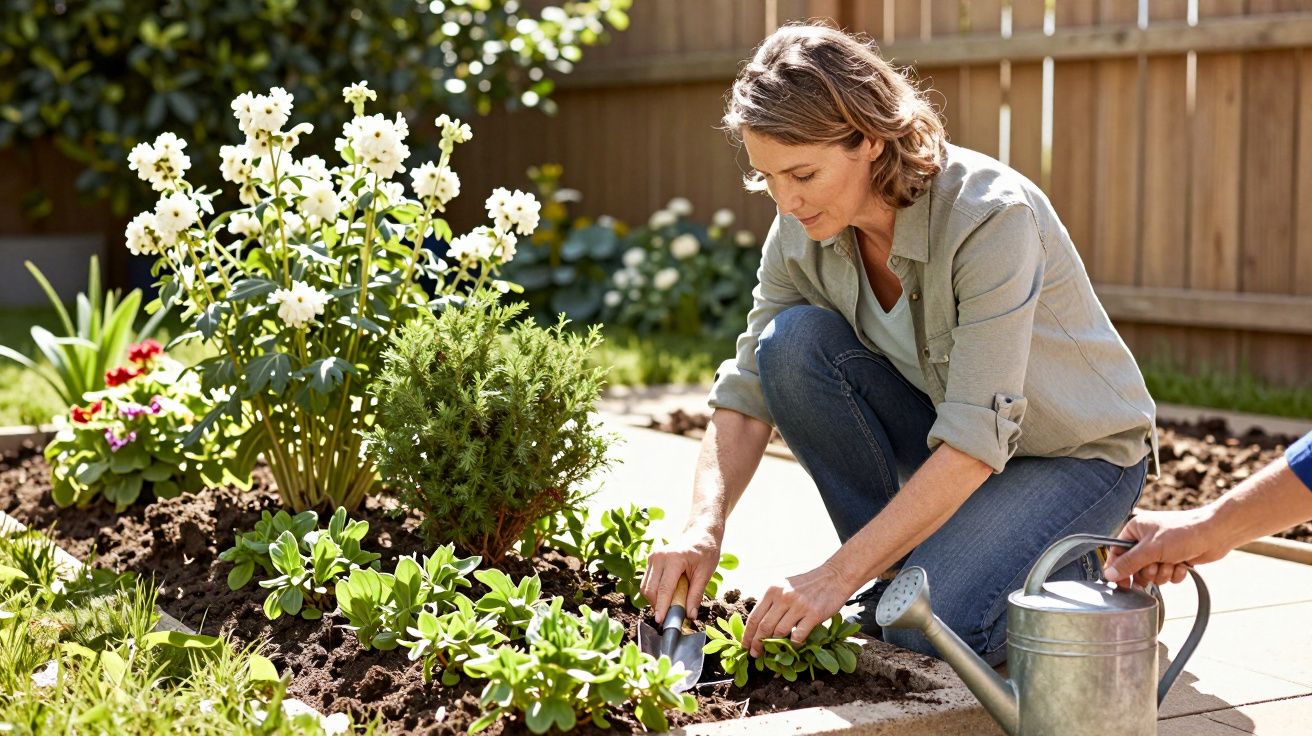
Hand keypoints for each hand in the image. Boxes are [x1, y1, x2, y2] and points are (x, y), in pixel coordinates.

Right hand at [640, 524, 721, 623]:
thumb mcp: (705, 573)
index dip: (662, 607)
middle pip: (650, 589)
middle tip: (670, 616)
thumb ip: (696, 595)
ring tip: (671, 605)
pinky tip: (667, 595)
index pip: (664, 588)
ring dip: (655, 600)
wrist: (700, 533)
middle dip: (657, 606)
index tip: (661, 621)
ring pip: (646, 587)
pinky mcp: (651, 560)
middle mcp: (659, 557)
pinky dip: (655, 592)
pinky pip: (647, 582)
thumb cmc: (705, 551)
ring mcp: (653, 557)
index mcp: (674, 558)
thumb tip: (690, 615)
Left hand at [741, 562, 858, 657]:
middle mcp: (783, 596)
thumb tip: (759, 626)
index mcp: (772, 589)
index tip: (745, 645)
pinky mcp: (813, 614)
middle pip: (764, 627)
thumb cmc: (808, 583)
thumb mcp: (784, 585)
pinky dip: (793, 644)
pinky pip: (798, 636)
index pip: (754, 617)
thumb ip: (772, 601)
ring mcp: (798, 605)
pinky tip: (793, 645)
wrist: (834, 576)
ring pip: (779, 632)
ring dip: (775, 646)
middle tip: (755, 654)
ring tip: (773, 652)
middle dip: (757, 644)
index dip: (747, 634)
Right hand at [1104, 507, 1232, 587]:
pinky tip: (1183, 564)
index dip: (1117, 568)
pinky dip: (1175, 573)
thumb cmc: (1183, 532)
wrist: (1215, 533)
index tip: (1119, 584)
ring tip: (1173, 563)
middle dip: (1147, 571)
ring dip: (1163, 573)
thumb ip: (1129, 563)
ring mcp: (1161, 550)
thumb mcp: (1151, 549)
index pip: (1117, 552)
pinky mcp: (1175, 559)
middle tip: (1155, 566)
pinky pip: (1167, 575)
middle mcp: (1146, 540)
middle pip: (1135, 567)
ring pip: (1152, 574)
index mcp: (1135, 529)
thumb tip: (1109, 574)